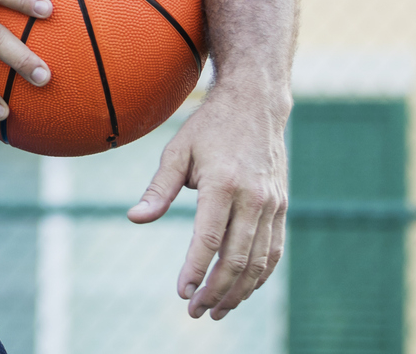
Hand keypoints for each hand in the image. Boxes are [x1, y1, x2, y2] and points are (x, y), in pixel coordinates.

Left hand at [127, 82, 290, 319]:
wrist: (255, 104)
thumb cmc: (208, 128)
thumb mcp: (177, 151)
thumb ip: (158, 189)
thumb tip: (135, 218)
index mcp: (223, 183)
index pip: (209, 238)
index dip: (195, 269)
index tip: (181, 292)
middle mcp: (252, 197)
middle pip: (236, 257)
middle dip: (215, 290)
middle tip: (195, 311)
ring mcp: (272, 204)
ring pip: (258, 261)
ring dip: (239, 291)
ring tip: (216, 310)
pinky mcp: (281, 207)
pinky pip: (273, 251)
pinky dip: (259, 276)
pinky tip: (242, 291)